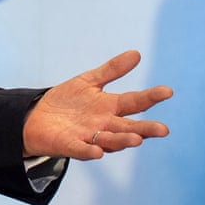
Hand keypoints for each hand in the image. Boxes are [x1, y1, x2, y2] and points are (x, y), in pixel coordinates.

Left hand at [22, 50, 171, 160]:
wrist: (37, 117)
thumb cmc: (67, 101)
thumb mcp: (88, 81)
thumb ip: (111, 70)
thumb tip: (136, 53)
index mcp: (110, 107)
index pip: (134, 102)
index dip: (150, 97)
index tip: (167, 91)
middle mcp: (104, 124)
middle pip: (128, 127)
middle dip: (145, 129)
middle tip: (163, 130)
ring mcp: (88, 136)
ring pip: (110, 140)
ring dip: (122, 140)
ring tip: (137, 139)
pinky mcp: (70, 145)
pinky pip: (81, 150)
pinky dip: (89, 151)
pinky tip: (97, 152)